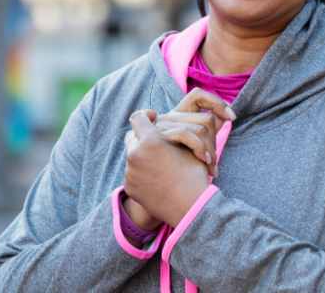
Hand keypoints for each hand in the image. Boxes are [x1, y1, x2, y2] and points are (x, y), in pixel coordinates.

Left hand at [119, 89, 234, 232]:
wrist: (190, 208)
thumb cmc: (195, 175)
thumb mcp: (190, 147)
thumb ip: (177, 131)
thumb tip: (178, 118)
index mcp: (150, 141)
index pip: (138, 118)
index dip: (145, 115)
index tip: (152, 116)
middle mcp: (135, 154)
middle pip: (132, 136)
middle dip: (143, 137)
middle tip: (156, 141)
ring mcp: (130, 172)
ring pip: (132, 155)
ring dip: (143, 155)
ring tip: (161, 163)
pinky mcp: (130, 186)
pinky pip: (133, 173)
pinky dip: (142, 173)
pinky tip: (158, 179)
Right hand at [151, 87, 234, 177]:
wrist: (162, 190)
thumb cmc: (179, 173)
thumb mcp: (196, 150)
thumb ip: (209, 132)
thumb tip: (227, 116)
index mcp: (176, 117)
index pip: (197, 96)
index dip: (215, 101)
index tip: (232, 117)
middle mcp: (167, 118)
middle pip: (206, 119)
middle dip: (215, 141)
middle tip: (214, 163)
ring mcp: (160, 126)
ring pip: (201, 127)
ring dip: (212, 151)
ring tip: (212, 169)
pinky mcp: (155, 136)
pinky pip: (187, 133)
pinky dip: (201, 149)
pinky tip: (205, 164)